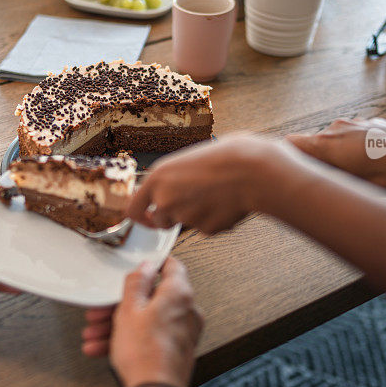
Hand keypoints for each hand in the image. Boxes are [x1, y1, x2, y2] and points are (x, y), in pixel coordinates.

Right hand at [81, 257, 202, 386]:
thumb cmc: (145, 353)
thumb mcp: (129, 309)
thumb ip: (137, 282)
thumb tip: (144, 267)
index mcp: (179, 293)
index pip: (172, 266)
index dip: (154, 264)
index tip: (140, 266)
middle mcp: (187, 310)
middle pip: (153, 297)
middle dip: (122, 303)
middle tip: (103, 309)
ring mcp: (184, 331)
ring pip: (149, 318)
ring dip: (120, 324)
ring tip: (96, 333)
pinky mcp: (177, 348)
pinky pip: (152, 335)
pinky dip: (131, 338)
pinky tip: (104, 347)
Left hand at [128, 134, 280, 233]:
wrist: (252, 170)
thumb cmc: (227, 157)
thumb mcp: (191, 158)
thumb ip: (175, 177)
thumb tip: (173, 186)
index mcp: (158, 177)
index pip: (134, 208)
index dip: (140, 217)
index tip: (148, 219)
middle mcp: (165, 199)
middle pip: (160, 221)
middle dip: (173, 217)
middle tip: (193, 203)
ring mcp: (184, 216)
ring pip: (185, 224)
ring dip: (197, 216)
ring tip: (217, 195)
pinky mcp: (204, 229)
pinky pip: (207, 228)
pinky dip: (215, 220)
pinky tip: (228, 203)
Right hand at [287, 117, 385, 189]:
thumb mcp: (358, 187)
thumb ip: (329, 182)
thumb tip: (312, 191)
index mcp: (327, 146)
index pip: (289, 144)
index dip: (285, 157)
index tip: (287, 169)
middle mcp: (334, 130)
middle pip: (310, 145)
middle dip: (315, 162)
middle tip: (327, 180)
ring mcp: (350, 124)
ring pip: (331, 142)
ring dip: (336, 157)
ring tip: (354, 174)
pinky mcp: (365, 123)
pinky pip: (348, 137)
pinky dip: (351, 149)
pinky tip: (369, 163)